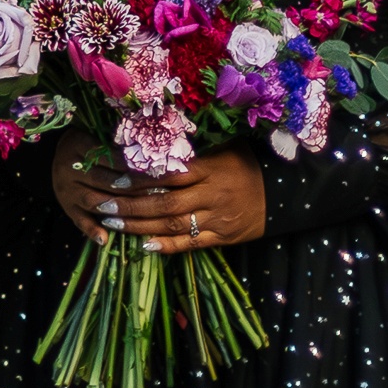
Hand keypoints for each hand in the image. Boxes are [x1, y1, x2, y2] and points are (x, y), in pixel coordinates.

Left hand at [62, 148, 266, 253]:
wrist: (286, 192)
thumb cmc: (249, 163)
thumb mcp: (226, 148)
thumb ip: (195, 151)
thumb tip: (156, 142)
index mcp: (211, 169)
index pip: (169, 174)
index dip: (140, 178)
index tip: (113, 177)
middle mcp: (211, 194)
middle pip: (164, 204)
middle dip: (129, 206)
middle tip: (101, 205)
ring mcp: (217, 219)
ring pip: (172, 226)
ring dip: (138, 227)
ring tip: (111, 225)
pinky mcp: (223, 237)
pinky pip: (191, 244)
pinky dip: (167, 246)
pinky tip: (143, 246)